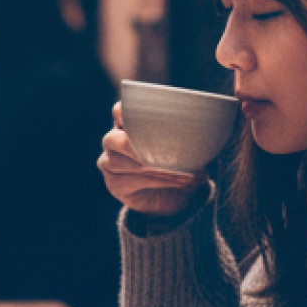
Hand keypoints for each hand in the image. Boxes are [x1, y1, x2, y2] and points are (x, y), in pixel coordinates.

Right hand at [97, 103, 208, 217]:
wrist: (179, 195)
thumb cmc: (181, 162)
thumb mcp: (186, 145)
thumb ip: (182, 132)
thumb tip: (197, 125)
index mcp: (129, 124)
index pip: (119, 111)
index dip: (128, 113)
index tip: (151, 118)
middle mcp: (114, 141)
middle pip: (112, 139)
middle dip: (136, 146)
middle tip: (164, 152)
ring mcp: (110, 163)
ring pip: (118, 163)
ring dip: (152, 167)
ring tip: (181, 171)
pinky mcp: (114, 184)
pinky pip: (128, 181)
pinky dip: (155, 181)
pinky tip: (176, 181)